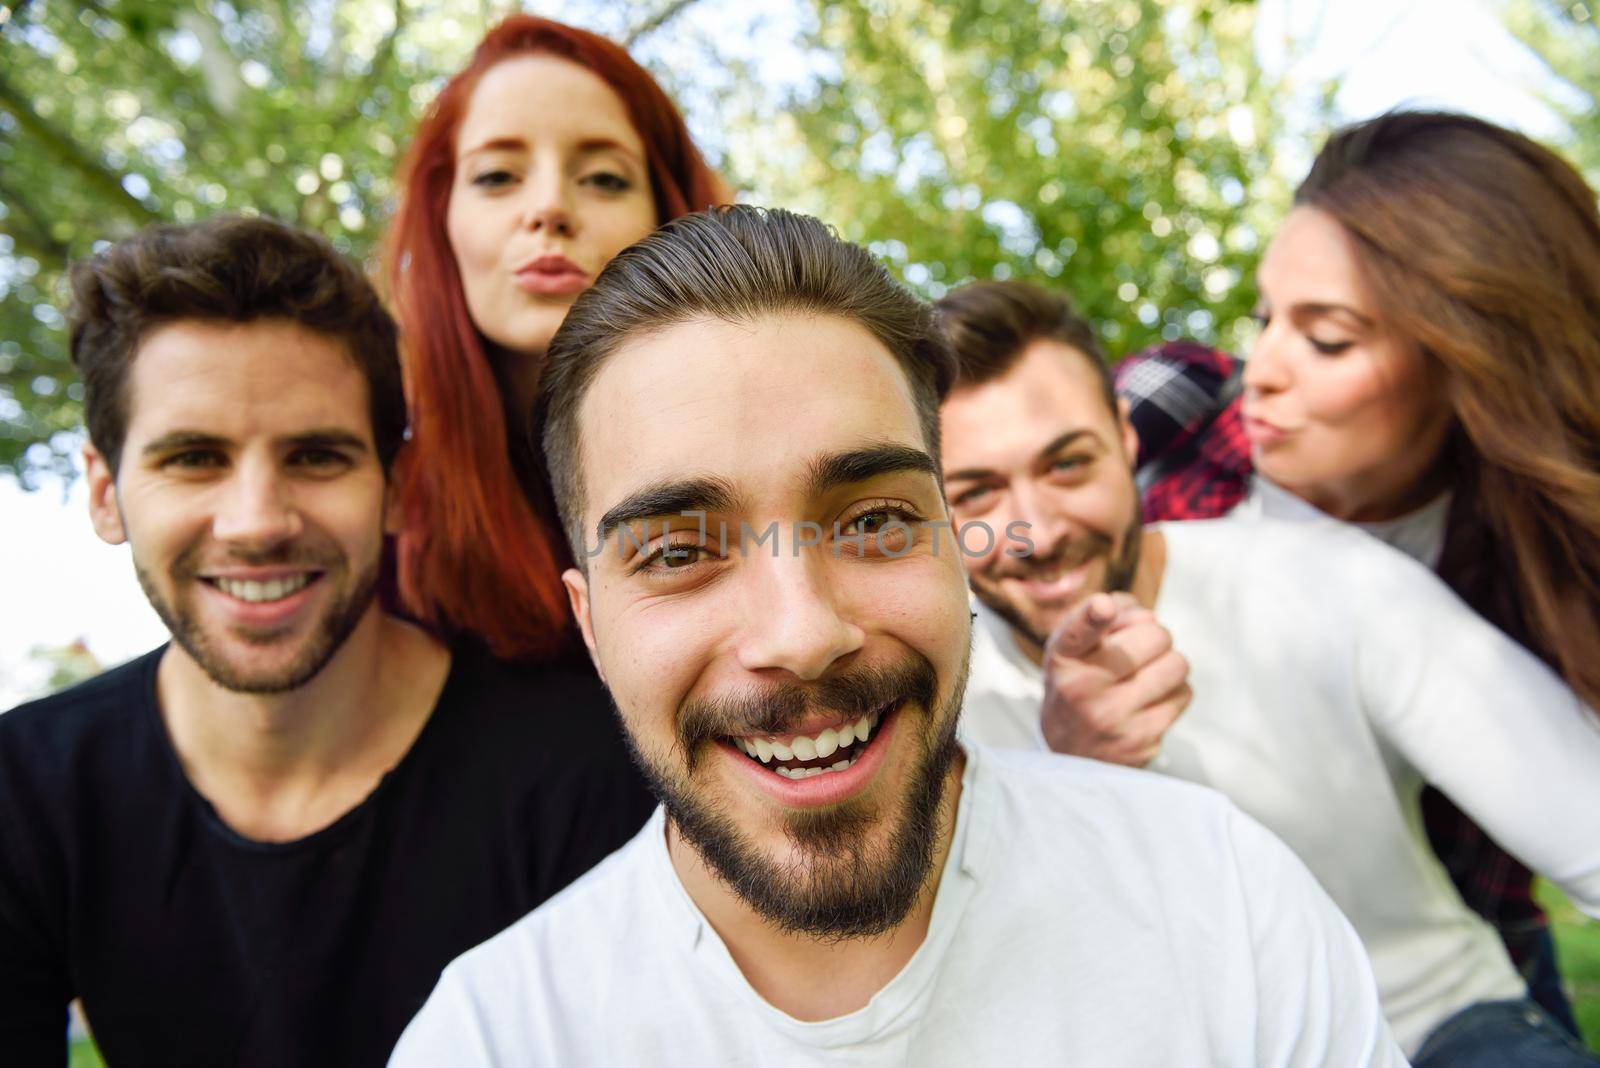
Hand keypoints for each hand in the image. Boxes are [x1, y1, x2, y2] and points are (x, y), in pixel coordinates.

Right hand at [1038, 592, 1190, 766]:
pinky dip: (1173, 692)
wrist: (1071, 753)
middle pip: (1156, 636)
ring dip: (1168, 664)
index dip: (1093, 616)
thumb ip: (1112, 615)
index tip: (1103, 606)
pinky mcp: (1142, 741)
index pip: (1078, 632)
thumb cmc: (1079, 682)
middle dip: (1154, 638)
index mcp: (1064, 657)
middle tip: (1138, 652)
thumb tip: (1149, 619)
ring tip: (1145, 676)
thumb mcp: (1077, 645)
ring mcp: (1113, 718)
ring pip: (1178, 664)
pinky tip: (1149, 701)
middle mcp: (1082, 689)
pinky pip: (1184, 694)